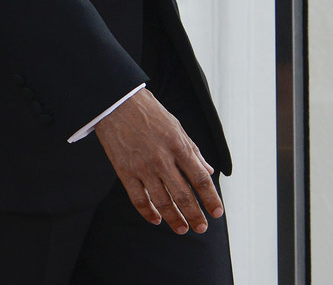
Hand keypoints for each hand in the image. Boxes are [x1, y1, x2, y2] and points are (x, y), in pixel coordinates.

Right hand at [94, 88, 223, 233]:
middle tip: (201, 228)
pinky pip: (138, 198)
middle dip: (195, 216)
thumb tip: (207, 170)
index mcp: (178, 146)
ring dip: (174, 219)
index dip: (211, 199)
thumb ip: (192, 150)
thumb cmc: (148, 112)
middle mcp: (162, 158)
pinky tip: (156, 219)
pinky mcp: (124, 170)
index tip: (217, 213)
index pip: (200, 179)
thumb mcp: (176, 126)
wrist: (115, 103)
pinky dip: (148, 212)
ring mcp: (142, 166)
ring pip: (162, 201)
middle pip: (183, 195)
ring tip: (182, 229)